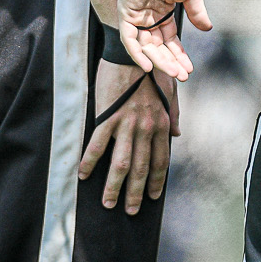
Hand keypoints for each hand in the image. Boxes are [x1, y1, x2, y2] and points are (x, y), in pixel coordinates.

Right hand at [77, 59, 176, 211]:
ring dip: (114, 187)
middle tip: (130, 211)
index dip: (156, 181)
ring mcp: (127, 123)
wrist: (132, 50)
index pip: (160, 160)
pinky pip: (97, 145)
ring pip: (121, 164)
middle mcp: (147, 127)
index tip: (152, 197)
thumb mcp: (170, 91)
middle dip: (136, 193)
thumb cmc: (151, 70)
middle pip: (141, 168)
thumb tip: (177, 136)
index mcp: (162, 123)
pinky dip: (90, 162)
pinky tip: (83, 175)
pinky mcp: (107, 116)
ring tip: (108, 203)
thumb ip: (174, 115)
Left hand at [114, 0, 212, 80]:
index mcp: (162, 10)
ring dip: (158, 60)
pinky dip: (137, 52)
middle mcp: (148, 14)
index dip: (179, 54)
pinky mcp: (126, 11)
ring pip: (145, 45)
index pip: (169, 39)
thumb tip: (207, 27)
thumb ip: (196, 12)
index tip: (188, 68)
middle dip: (170, 61)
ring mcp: (136, 14)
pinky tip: (148, 66)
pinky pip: (129, 38)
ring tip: (173, 72)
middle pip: (158, 45)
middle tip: (182, 75)